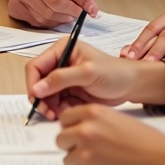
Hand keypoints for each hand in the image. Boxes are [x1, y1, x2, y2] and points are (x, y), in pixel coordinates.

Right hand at [8, 0, 108, 26]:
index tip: (93, 10)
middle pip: (56, 1)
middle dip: (72, 11)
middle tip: (80, 14)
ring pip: (46, 13)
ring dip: (62, 19)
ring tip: (68, 15)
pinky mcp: (13, 3)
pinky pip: (36, 21)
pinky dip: (49, 22)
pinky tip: (54, 16)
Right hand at [25, 42, 155, 120]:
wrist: (131, 86)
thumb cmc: (115, 73)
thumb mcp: (87, 73)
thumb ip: (61, 78)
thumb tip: (37, 88)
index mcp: (62, 49)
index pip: (36, 65)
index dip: (32, 82)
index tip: (36, 98)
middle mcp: (60, 62)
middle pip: (38, 82)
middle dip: (40, 98)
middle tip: (46, 112)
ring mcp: (64, 78)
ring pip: (45, 95)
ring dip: (48, 106)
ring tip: (56, 115)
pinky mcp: (69, 92)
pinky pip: (55, 103)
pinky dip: (57, 110)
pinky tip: (64, 114)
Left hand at [56, 104, 164, 164]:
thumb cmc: (150, 143)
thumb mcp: (120, 120)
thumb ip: (97, 122)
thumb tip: (79, 129)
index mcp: (93, 113)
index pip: (64, 119)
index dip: (71, 128)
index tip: (78, 135)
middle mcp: (85, 131)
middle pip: (61, 140)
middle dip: (73, 147)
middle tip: (91, 153)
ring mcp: (86, 155)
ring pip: (67, 162)